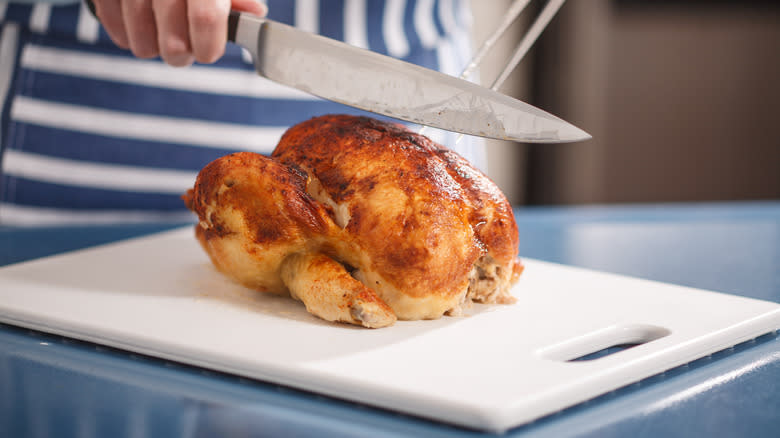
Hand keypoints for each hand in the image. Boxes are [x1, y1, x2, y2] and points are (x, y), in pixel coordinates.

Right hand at [92, 0, 266, 66]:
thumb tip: (253, 15)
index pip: (206, 18)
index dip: (209, 44)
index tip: (208, 52)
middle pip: (173, 42)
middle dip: (182, 54)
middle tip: (185, 48)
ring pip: (142, 43)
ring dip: (155, 47)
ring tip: (163, 35)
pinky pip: (114, 27)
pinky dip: (127, 34)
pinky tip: (141, 26)